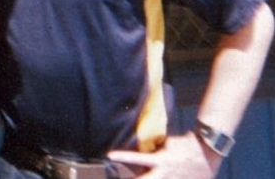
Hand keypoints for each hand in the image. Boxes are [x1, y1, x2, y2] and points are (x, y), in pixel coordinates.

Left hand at [107, 131, 222, 178]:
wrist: (209, 154)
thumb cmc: (188, 144)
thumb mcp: (170, 142)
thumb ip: (157, 149)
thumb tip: (146, 151)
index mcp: (161, 160)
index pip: (137, 158)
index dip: (122, 156)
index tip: (109, 155)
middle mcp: (164, 173)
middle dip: (130, 178)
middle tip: (119, 176)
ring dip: (146, 176)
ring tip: (138, 174)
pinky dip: (162, 177)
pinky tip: (168, 174)